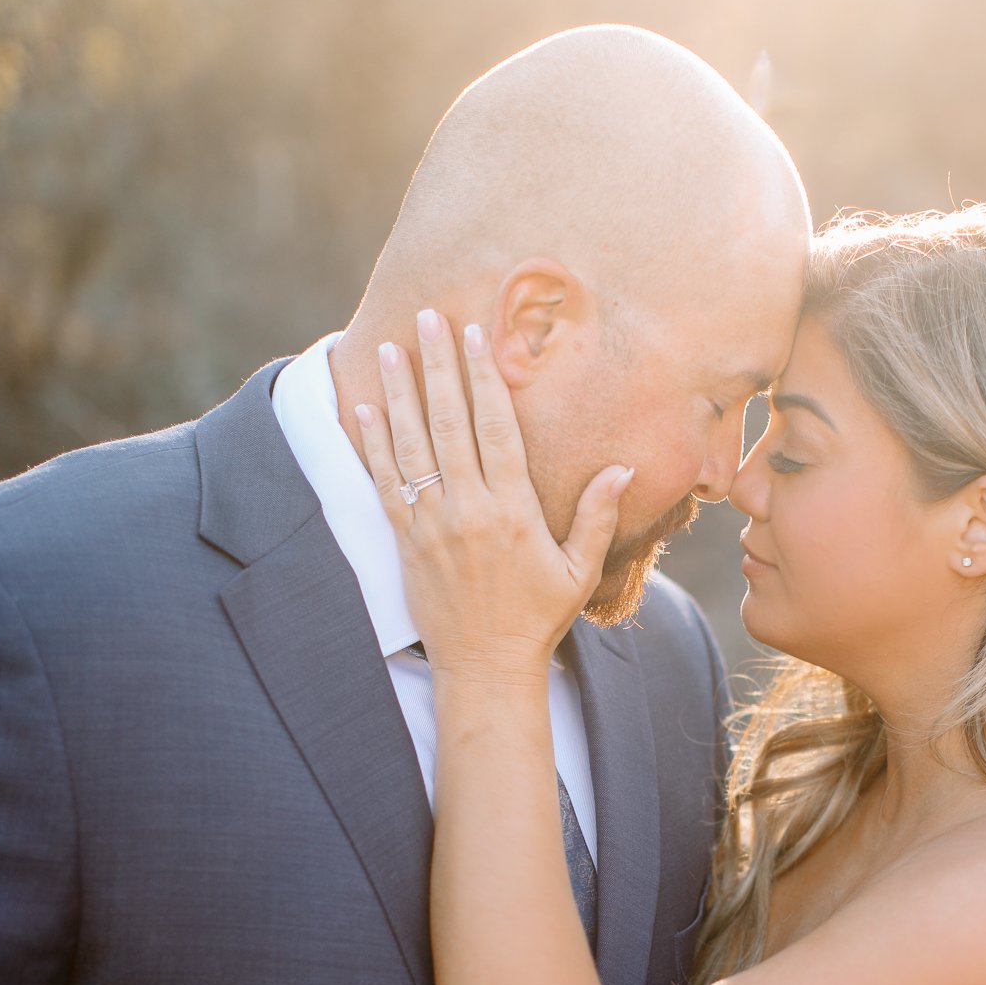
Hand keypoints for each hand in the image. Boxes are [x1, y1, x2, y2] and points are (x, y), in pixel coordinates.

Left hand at [356, 312, 632, 679]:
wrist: (487, 667)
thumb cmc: (539, 618)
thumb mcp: (579, 570)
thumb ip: (598, 516)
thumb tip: (623, 468)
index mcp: (513, 511)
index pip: (496, 428)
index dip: (482, 378)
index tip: (473, 335)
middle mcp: (469, 510)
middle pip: (449, 422)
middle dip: (437, 365)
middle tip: (426, 317)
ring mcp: (432, 525)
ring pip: (411, 445)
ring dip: (397, 392)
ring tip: (385, 347)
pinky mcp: (406, 542)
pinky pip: (384, 484)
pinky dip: (372, 445)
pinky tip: (363, 409)